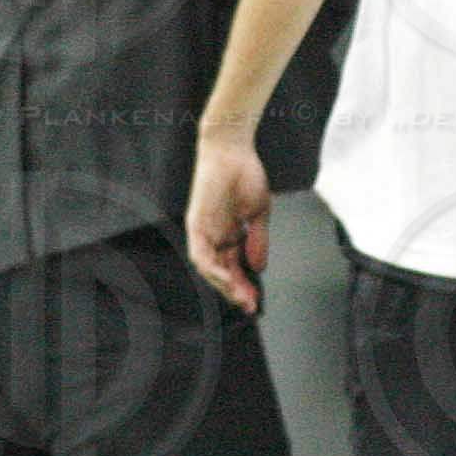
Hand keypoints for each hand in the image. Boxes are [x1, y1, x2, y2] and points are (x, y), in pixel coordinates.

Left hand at [185, 135, 272, 314]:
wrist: (233, 150)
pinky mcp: (196, 224)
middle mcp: (214, 236)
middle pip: (222, 272)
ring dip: (224, 286)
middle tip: (250, 306)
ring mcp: (203, 231)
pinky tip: (227, 279)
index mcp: (229, 234)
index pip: (234, 267)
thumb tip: (259, 266)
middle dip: (236, 291)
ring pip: (209, 269)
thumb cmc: (245, 175)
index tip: (257, 300)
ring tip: (241, 298)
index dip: (245, 285)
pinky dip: (213, 270)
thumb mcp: (259, 214)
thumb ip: (258, 241)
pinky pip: (201, 255)